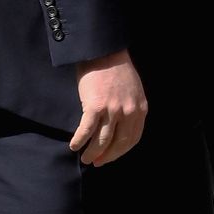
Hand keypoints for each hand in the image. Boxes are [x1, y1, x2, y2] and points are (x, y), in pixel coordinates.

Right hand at [70, 50, 147, 166]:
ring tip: (85, 158)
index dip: (120, 152)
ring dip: (92, 152)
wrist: (103, 52)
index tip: (109, 158)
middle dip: (106, 156)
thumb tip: (120, 128)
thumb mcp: (133, 91)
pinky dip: (79, 140)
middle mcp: (128, 113)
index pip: (132, 139)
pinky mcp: (95, 107)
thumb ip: (131, 109)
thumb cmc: (116, 69)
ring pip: (102, 140)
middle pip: (118, 143)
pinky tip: (74, 145)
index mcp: (140, 110)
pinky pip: (87, 130)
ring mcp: (112, 111)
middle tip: (96, 162)